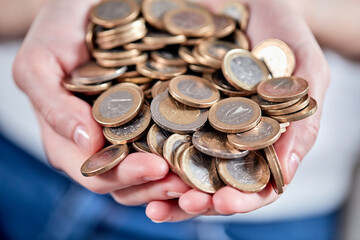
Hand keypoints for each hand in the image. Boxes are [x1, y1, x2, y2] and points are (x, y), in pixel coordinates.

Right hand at [13, 0, 190, 208]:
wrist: (85, 5)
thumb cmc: (57, 30)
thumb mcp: (40, 63)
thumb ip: (53, 106)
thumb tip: (86, 145)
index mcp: (73, 139)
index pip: (97, 173)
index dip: (127, 176)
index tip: (158, 167)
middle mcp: (102, 142)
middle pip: (129, 182)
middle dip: (158, 185)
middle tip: (189, 181)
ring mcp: (130, 131)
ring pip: (151, 173)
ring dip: (177, 179)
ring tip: (204, 176)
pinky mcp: (155, 115)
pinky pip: (173, 141)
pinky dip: (189, 154)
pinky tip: (209, 151)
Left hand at [145, 0, 329, 221]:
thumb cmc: (280, 31)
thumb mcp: (303, 69)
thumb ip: (303, 119)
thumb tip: (288, 173)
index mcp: (256, 139)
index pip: (251, 183)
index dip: (241, 199)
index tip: (224, 203)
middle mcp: (220, 137)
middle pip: (209, 182)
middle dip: (197, 199)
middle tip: (183, 204)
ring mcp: (189, 121)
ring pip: (176, 165)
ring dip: (164, 188)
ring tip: (153, 202)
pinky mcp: (160, 101)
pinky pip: (146, 130)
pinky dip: (139, 151)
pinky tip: (130, 163)